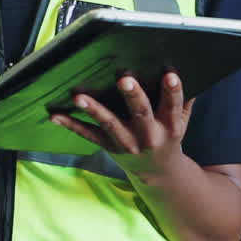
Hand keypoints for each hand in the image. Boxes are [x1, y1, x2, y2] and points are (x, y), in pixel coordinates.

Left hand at [50, 71, 194, 176]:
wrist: (158, 173)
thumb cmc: (168, 136)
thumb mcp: (182, 120)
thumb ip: (184, 98)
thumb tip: (184, 67)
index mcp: (169, 126)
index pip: (172, 105)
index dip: (172, 91)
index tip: (170, 75)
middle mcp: (148, 135)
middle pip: (140, 113)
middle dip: (132, 96)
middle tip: (124, 79)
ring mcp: (127, 142)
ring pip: (109, 124)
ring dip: (93, 110)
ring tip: (79, 97)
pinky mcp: (109, 146)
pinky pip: (88, 135)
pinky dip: (71, 125)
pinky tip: (55, 115)